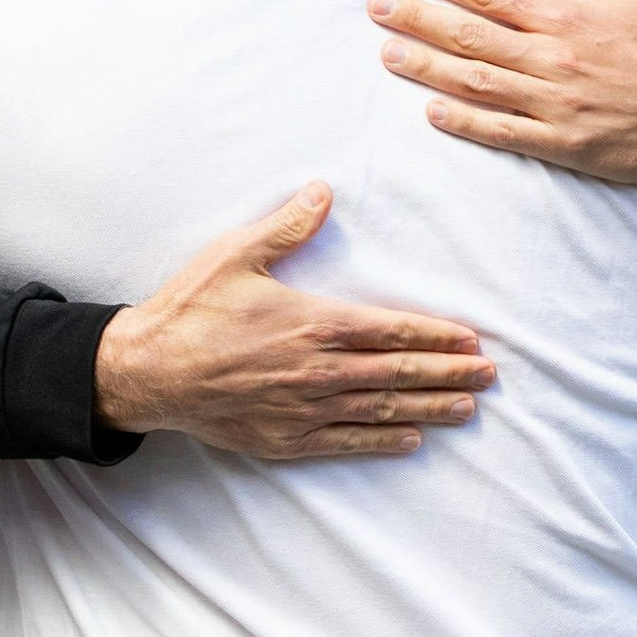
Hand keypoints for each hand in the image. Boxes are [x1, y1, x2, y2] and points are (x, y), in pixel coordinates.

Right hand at [93, 183, 496, 458]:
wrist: (146, 371)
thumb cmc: (191, 309)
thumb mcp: (236, 255)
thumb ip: (286, 227)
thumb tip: (324, 192)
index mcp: (313, 323)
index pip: (392, 331)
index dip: (436, 336)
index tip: (471, 339)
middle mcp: (318, 371)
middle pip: (398, 374)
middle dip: (449, 374)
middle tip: (490, 376)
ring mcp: (303, 410)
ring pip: (380, 410)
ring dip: (429, 410)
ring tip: (467, 409)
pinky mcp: (283, 440)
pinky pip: (344, 444)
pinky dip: (381, 442)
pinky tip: (410, 441)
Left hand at [368, 0, 636, 186]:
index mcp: (567, 18)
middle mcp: (553, 59)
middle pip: (471, 34)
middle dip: (419, 18)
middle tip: (378, 6)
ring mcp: (554, 104)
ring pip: (476, 82)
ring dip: (428, 66)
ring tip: (389, 52)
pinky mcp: (560, 143)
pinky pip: (501, 131)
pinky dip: (463, 122)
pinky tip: (430, 110)